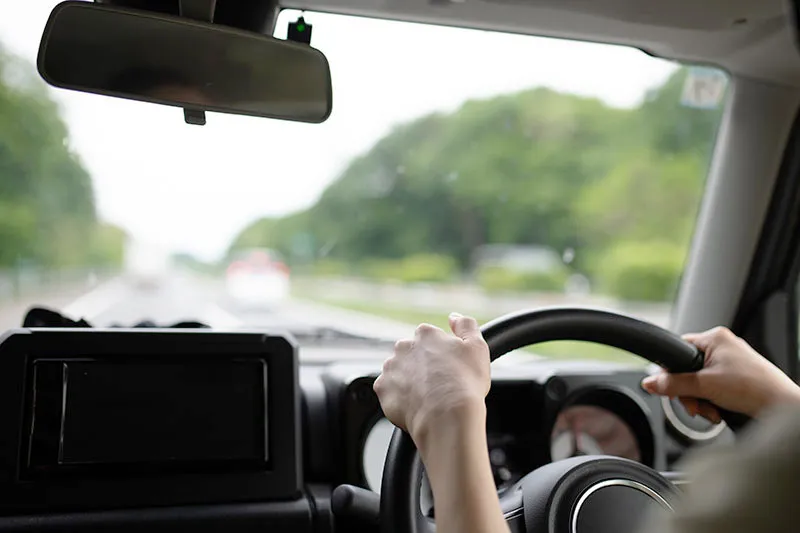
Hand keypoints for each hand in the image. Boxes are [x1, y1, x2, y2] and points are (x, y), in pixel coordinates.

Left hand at [373, 313, 490, 449]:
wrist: (447, 416)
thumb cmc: (465, 384)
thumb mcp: (477, 347)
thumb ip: (465, 325)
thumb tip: (454, 317)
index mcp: (425, 334)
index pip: (429, 338)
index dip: (440, 355)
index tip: (447, 368)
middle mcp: (403, 347)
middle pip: (411, 354)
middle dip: (421, 366)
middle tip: (438, 384)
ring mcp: (390, 368)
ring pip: (398, 372)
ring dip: (408, 381)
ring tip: (427, 397)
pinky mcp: (382, 389)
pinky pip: (389, 392)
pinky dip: (399, 398)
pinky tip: (415, 406)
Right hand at [641, 326, 799, 420]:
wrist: (782, 408)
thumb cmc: (755, 388)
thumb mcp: (704, 386)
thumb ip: (673, 384)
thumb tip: (650, 382)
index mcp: (714, 337)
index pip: (678, 350)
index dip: (672, 372)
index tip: (672, 388)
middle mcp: (722, 346)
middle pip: (687, 370)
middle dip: (689, 392)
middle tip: (695, 405)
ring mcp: (730, 362)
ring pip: (698, 382)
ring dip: (700, 400)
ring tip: (711, 410)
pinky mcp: (736, 377)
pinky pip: (711, 388)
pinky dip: (711, 401)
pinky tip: (718, 410)